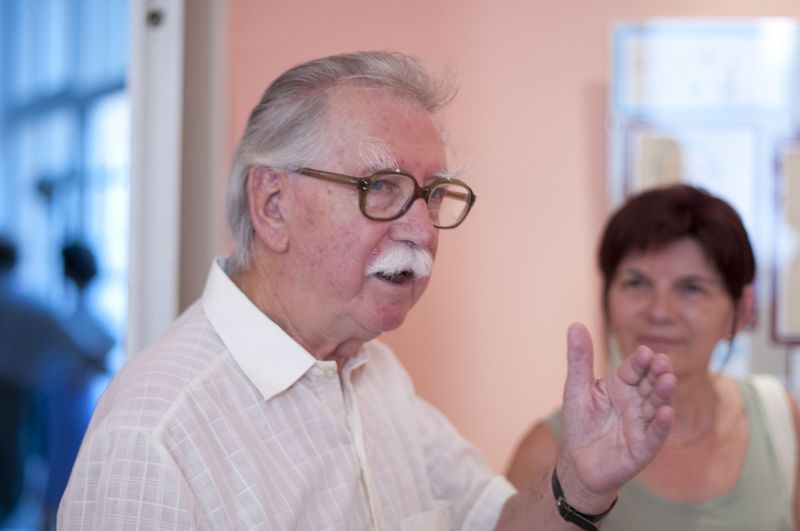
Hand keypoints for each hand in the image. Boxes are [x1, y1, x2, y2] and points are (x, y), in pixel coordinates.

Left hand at [557, 323, 674, 509]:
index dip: (640, 361)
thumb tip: (575, 325)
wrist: (578, 463)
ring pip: (656, 406)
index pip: (633, 369)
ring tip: (669, 380)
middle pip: (650, 384)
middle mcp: (636, 402)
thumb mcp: (576, 389)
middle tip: (663, 361)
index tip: (646, 352)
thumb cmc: (580, 423)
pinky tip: (667, 413)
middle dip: (657, 373)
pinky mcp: (643, 447)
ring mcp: (642, 424)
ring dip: (663, 394)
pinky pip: (654, 435)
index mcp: (620, 386)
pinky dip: (661, 425)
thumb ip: (579, 360)